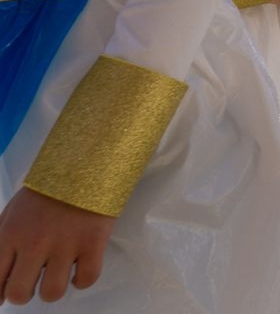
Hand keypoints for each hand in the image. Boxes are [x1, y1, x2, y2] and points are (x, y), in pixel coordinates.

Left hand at [0, 187, 114, 303]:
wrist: (87, 163)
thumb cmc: (47, 190)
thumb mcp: (13, 211)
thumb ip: (2, 241)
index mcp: (10, 234)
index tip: (6, 293)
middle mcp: (35, 243)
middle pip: (20, 293)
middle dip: (24, 293)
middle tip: (34, 280)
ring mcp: (66, 244)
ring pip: (52, 292)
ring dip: (53, 288)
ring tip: (58, 275)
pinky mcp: (93, 242)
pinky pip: (86, 279)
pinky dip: (82, 279)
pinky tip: (80, 268)